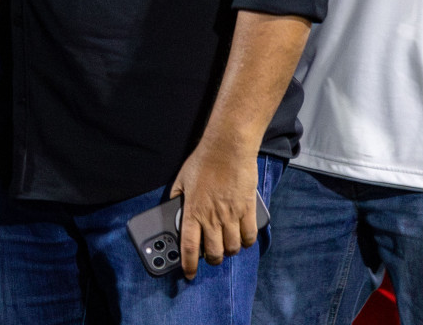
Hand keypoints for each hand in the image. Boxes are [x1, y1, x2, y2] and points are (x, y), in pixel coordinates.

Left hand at [169, 141, 258, 280]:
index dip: (188, 265)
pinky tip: (242, 238)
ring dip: (229, 251)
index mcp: (193, 211)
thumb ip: (176, 197)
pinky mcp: (248, 209)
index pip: (189, 248)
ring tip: (226, 245)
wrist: (228, 148)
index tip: (189, 274)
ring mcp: (232, 215)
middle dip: (212, 259)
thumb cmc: (203, 161)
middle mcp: (212, 217)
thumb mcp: (181, 179)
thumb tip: (172, 208)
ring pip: (232, 248)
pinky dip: (246, 242)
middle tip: (211, 255)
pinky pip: (249, 236)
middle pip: (214, 253)